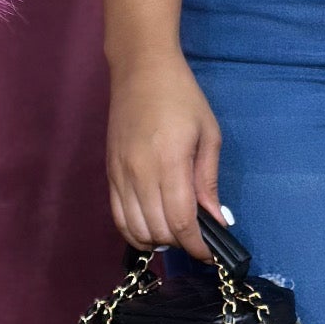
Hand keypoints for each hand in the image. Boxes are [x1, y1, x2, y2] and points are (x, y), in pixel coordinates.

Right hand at [106, 49, 223, 260]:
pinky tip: (152, 228)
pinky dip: (135, 232)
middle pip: (157, 231)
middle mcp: (139, 173)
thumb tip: (215, 221)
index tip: (212, 253)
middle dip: (181, 243)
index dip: (197, 245)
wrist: (140, 70)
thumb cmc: (182, 96)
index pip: (180, 222)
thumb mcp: (208, 134)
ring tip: (176, 231)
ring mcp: (120, 175)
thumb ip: (208, 181)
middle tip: (198, 236)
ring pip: (135, 230)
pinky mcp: (109, 174)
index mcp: (169, 162)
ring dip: (158, 240)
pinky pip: (118, 217)